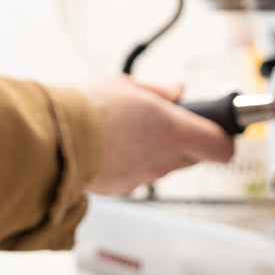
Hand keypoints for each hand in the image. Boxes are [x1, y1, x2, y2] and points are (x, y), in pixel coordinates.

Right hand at [77, 74, 235, 194]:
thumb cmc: (88, 108)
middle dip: (184, 141)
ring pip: (162, 166)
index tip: (219, 129)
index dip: (223, 138)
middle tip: (164, 121)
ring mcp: (142, 178)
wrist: (51, 139)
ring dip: (154, 151)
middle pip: (191, 157)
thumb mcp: (127, 85)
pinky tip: (111, 146)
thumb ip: (159, 91)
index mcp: (175, 133)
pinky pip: (136, 175)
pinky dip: (130, 163)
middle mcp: (163, 161)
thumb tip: (176, 90)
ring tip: (129, 129)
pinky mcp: (120, 189)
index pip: (220, 147)